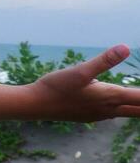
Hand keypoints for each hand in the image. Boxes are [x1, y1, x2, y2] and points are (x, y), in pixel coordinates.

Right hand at [0, 44, 139, 123]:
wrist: (33, 106)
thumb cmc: (55, 87)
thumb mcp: (79, 71)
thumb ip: (104, 60)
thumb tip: (126, 47)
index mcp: (110, 97)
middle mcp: (109, 109)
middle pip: (139, 110)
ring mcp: (99, 115)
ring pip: (128, 113)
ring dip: (138, 107)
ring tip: (139, 101)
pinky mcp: (89, 116)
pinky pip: (114, 113)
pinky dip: (124, 109)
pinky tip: (118, 106)